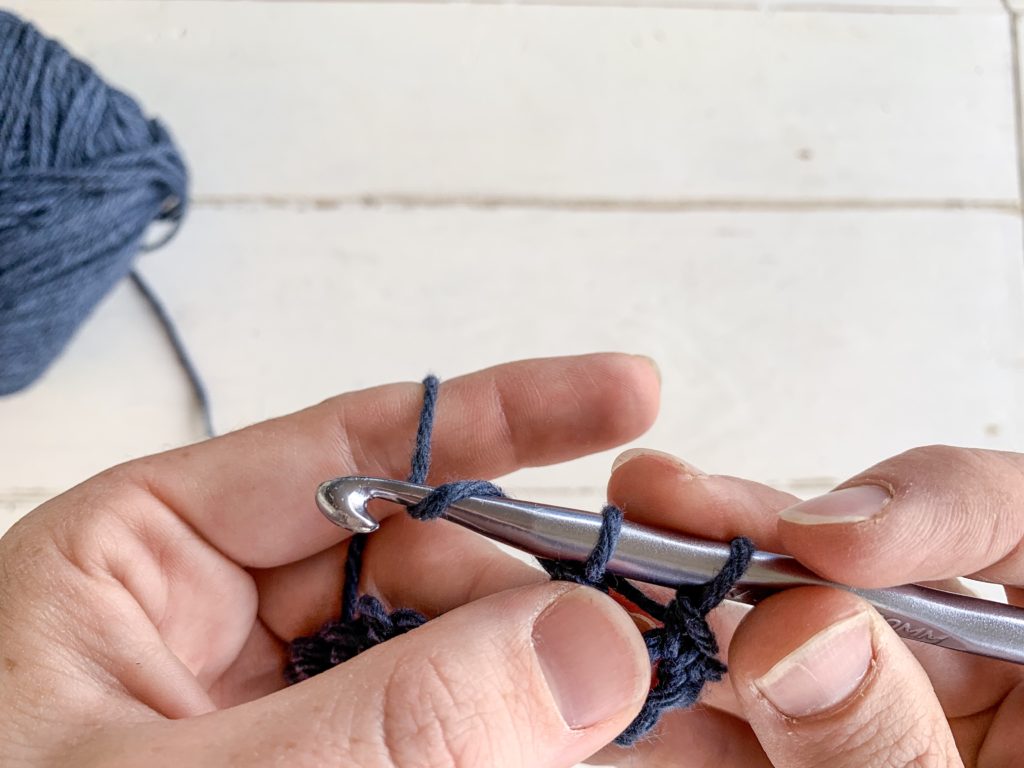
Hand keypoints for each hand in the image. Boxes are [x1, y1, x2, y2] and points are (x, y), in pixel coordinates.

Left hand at [0, 354, 661, 766]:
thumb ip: (397, 721)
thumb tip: (592, 642)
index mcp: (143, 552)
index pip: (350, 452)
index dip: (505, 414)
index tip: (628, 391)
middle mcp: (216, 608)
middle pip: (421, 552)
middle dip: (535, 584)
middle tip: (651, 625)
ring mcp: (272, 696)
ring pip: (444, 647)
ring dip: (538, 669)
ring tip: (633, 693)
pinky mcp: (318, 760)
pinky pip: (434, 726)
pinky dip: (510, 734)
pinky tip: (575, 736)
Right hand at [598, 445, 1023, 766]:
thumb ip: (889, 746)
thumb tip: (797, 635)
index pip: (1009, 524)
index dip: (920, 503)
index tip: (818, 535)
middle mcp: (985, 681)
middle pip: (870, 571)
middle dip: (755, 534)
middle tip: (662, 497)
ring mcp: (899, 717)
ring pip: (792, 639)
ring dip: (698, 610)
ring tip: (622, 574)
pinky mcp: (826, 757)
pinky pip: (754, 722)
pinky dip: (688, 704)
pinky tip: (631, 673)